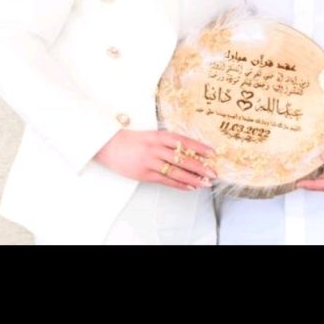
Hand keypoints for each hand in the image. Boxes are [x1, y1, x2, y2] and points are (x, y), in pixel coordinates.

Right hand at [94, 130, 215, 190]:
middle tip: (213, 172)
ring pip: (176, 171)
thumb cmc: (131, 140)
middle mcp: (156, 148)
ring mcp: (150, 161)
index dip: (199, 148)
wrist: (109, 145)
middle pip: (183, 158)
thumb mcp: (151, 136)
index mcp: (159, 136)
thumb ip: (167, 142)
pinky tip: (190, 187)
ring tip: (205, 183)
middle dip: (200, 166)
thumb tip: (187, 151)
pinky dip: (179, 184)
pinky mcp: (144, 174)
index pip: (184, 141)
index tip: (212, 153)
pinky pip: (165, 180)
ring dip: (193, 178)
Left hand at [296, 124, 323, 192]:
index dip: (313, 186)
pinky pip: (323, 168)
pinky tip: (306, 160)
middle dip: (309, 181)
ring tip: (296, 168)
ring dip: (310, 174)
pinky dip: (314, 166)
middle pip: (323, 183)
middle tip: (293, 176)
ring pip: (322, 176)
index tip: (300, 183)